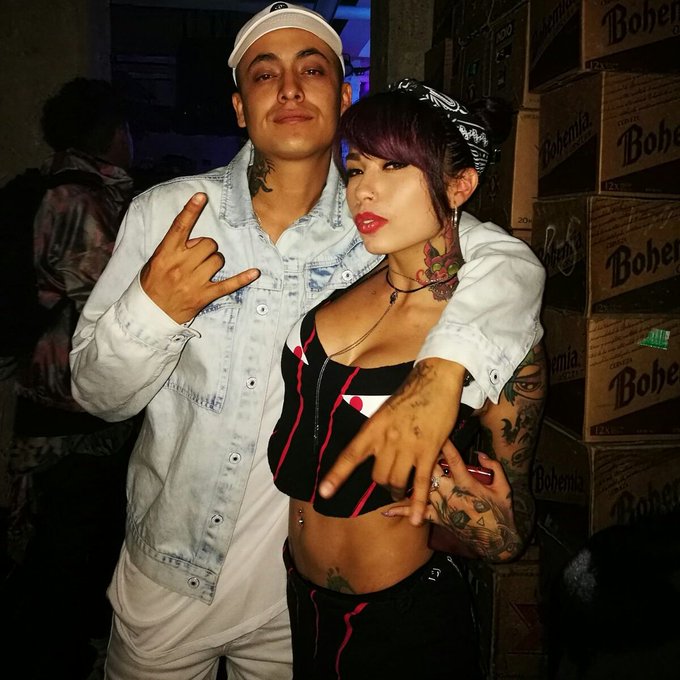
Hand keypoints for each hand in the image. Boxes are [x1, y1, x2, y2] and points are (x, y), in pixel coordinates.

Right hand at [140, 193, 259, 322]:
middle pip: (207, 244)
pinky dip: (242, 278)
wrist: (148, 312)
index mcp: (166, 253)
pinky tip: (254, 273)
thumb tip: (196, 241)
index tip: (201, 196)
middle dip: (206, 248)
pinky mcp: (204, 295)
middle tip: (197, 258)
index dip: (191, 210)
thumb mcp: (156, 261)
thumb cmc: (153, 283)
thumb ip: (175, 248)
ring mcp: (193, 281)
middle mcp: (180, 265)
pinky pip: (228, 284)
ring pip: (217, 260)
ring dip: (214, 263)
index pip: (180, 227)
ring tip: (203, 272)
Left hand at [318, 358, 465, 526]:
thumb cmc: (409, 392)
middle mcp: (387, 440)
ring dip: (397, 490)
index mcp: (373, 428)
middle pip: (377, 476)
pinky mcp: (428, 452)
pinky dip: (418, 503)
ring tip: (401, 490)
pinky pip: (422, 483)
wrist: (435, 380)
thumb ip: (377, 432)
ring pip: (396, 482)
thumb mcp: (383, 410)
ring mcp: (408, 448)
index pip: (350, 456)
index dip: (337, 475)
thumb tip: (371, 449)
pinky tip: (415, 519)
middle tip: (388, 483)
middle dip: (382, 484)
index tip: (324, 492)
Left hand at [385, 442, 520, 561]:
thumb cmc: (501, 513)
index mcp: (467, 483)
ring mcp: (442, 506)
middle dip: (422, 456)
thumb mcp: (503, 487)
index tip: (436, 433)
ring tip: (395, 464)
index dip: (444, 445)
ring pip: (421, 488)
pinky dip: (402, 512)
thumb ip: (494, 467)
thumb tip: (480, 454)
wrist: (497, 541)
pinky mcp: (438, 518)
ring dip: (410, 476)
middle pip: (431, 470)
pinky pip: (418, 513)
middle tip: (412, 444)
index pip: (454, 459)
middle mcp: (451, 493)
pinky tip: (386, 510)